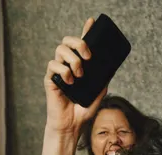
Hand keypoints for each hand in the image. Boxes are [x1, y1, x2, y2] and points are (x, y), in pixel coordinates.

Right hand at [44, 18, 106, 133]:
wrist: (73, 125)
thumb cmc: (84, 109)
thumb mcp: (99, 91)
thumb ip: (103, 78)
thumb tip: (111, 66)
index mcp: (79, 66)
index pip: (81, 45)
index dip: (85, 31)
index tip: (91, 22)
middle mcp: (68, 65)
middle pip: (67, 41)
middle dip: (79, 43)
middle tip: (88, 56)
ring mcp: (58, 71)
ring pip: (60, 50)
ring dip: (73, 60)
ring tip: (80, 75)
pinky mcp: (50, 79)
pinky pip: (53, 65)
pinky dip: (64, 71)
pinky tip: (70, 81)